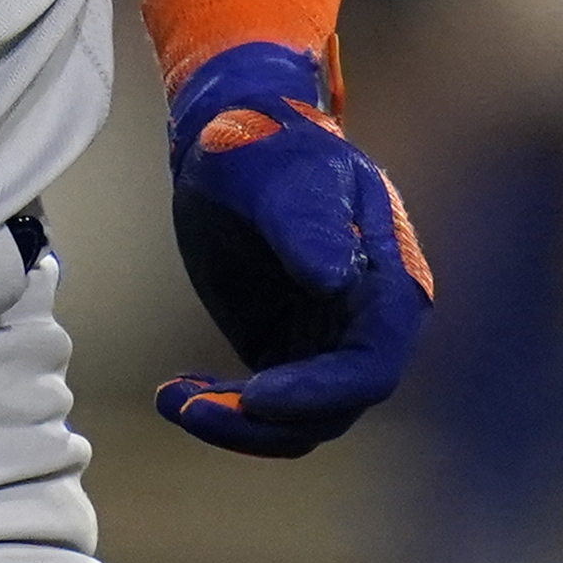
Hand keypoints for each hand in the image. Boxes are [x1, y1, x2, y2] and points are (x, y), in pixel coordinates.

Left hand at [152, 40, 431, 456]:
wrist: (229, 138)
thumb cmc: (265, 143)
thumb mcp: (281, 177)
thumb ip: (307, 227)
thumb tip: (334, 283)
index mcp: (388, 279)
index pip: (372, 363)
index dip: (322, 392)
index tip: (257, 395)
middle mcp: (367, 322)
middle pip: (336, 407)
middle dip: (267, 421)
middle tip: (192, 409)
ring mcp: (326, 340)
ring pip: (299, 420)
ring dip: (237, 423)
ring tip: (174, 401)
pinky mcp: (286, 349)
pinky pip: (264, 405)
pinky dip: (222, 408)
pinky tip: (174, 391)